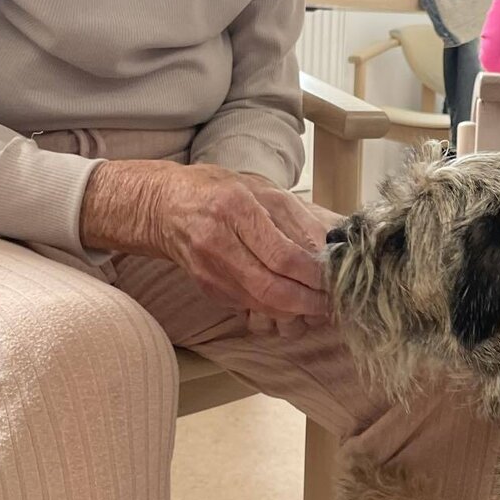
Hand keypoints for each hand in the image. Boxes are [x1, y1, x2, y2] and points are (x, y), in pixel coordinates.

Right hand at [158, 166, 338, 320]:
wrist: (165, 207)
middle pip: (271, 288)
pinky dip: (275, 308)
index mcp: (235, 210)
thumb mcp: (261, 189)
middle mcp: (219, 243)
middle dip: (308, 301)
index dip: (313, 274)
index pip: (282, 255)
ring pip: (260, 303)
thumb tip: (329, 246)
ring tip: (318, 304)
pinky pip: (248, 305)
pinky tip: (293, 302)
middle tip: (330, 302)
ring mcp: (211, 270)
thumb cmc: (217, 191)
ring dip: (294, 310)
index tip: (334, 278)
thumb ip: (297, 216)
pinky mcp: (209, 288)